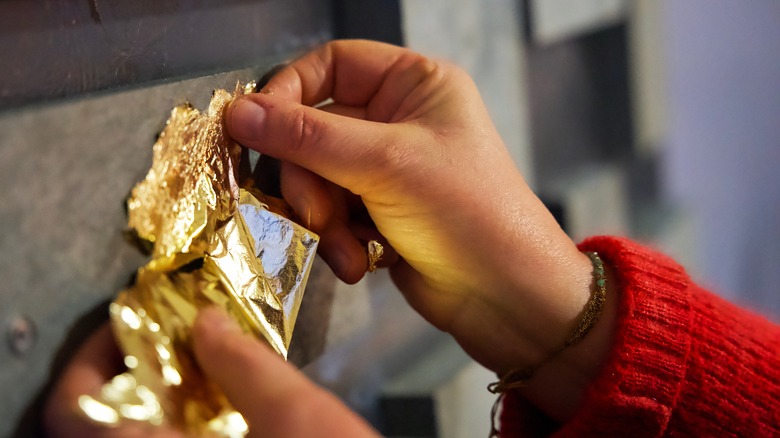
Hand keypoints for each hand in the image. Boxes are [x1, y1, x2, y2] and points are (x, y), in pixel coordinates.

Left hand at [45, 308, 379, 436]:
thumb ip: (245, 363)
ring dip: (152, 400)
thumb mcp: (295, 415)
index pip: (74, 418)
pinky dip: (179, 424)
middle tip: (162, 339)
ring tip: (190, 364)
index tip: (127, 327)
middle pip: (99, 430)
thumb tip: (208, 323)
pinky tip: (215, 405)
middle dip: (127, 375)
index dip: (85, 366)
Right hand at [226, 40, 596, 375]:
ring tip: (349, 248)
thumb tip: (240, 111)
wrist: (506, 297)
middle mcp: (398, 121)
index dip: (289, 94)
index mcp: (414, 85)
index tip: (258, 130)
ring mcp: (386, 170)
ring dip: (322, 219)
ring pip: (316, 179)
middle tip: (316, 214)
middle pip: (313, 131)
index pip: (331, 65)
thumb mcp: (387, 164)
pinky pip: (330, 215)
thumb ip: (308, 138)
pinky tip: (361, 262)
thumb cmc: (470, 213)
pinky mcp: (378, 214)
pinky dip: (337, 241)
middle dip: (310, 180)